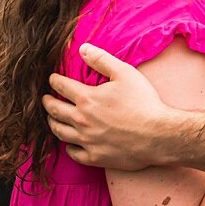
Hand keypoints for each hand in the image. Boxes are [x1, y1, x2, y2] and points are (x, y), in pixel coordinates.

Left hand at [43, 44, 176, 170]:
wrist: (159, 135)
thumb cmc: (144, 102)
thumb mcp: (125, 73)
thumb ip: (102, 59)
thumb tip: (83, 48)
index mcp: (86, 98)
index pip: (61, 86)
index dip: (54, 81)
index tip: (52, 79)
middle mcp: (81, 120)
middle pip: (54, 110)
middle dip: (47, 102)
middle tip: (46, 99)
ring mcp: (86, 141)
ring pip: (59, 132)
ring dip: (53, 123)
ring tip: (52, 119)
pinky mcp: (95, 157)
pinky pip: (73, 153)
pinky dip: (68, 146)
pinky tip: (70, 143)